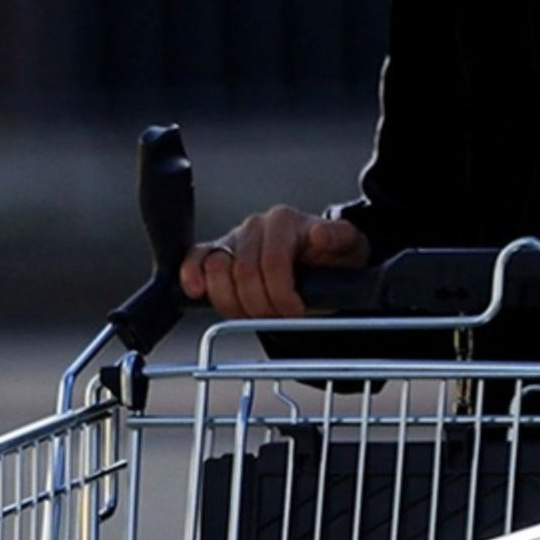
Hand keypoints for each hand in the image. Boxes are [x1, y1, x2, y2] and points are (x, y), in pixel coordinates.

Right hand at [180, 207, 368, 320]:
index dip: (281, 295)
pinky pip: (194, 260)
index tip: (295, 312)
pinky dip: (192, 276)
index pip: (272, 262)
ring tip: (255, 313)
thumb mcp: (348, 247)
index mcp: (284, 221)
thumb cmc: (331, 259)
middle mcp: (256, 226)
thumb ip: (337, 238)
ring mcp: (233, 239)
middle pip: (243, 272)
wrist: (317, 265)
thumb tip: (318, 234)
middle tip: (278, 318)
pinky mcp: (214, 253)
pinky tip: (198, 291)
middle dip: (260, 305)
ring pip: (217, 271)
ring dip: (233, 302)